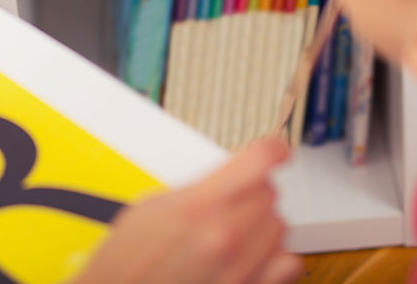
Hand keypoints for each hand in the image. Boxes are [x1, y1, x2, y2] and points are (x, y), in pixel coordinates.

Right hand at [77, 138, 302, 283]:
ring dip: (264, 222)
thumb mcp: (153, 206)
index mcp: (200, 205)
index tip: (276, 148)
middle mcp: (225, 236)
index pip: (260, 159)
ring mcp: (238, 268)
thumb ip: (198, 189)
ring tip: (240, 229)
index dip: (272, 148)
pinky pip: (288, 264)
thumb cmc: (127, 261)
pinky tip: (257, 253)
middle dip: (255, 189)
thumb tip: (226, 180)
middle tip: (236, 197)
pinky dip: (277, 256)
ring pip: (280, 226)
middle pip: (270, 192)